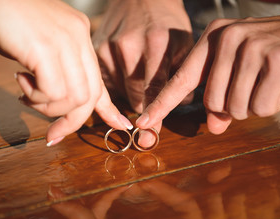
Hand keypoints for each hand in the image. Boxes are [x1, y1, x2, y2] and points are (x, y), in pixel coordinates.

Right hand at [0, 0, 132, 144]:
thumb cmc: (5, 17)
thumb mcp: (41, 44)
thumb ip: (56, 66)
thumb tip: (60, 97)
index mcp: (80, 36)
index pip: (100, 81)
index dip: (110, 109)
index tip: (119, 126)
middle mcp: (78, 38)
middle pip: (90, 96)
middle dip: (72, 122)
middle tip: (53, 133)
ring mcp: (63, 41)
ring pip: (74, 98)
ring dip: (47, 108)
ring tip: (26, 92)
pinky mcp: (44, 47)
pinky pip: (51, 91)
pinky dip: (35, 96)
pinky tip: (20, 79)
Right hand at [92, 0, 193, 146]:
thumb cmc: (164, 20)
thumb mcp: (184, 40)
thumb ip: (182, 73)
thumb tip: (182, 103)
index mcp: (156, 42)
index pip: (154, 90)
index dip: (153, 115)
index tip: (149, 136)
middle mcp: (128, 46)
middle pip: (135, 97)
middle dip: (144, 107)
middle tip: (149, 110)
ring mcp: (108, 48)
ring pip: (120, 93)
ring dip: (131, 95)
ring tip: (139, 80)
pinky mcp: (96, 51)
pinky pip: (107, 83)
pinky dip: (118, 86)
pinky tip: (125, 74)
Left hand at [137, 4, 279, 133]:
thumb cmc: (273, 55)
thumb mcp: (241, 73)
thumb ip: (222, 99)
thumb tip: (213, 128)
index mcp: (214, 38)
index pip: (181, 79)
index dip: (161, 104)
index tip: (144, 122)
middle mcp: (228, 38)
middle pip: (211, 102)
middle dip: (232, 107)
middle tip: (253, 87)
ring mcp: (251, 46)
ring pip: (235, 107)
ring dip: (253, 106)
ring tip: (268, 83)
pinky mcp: (275, 60)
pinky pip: (260, 106)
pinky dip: (271, 104)